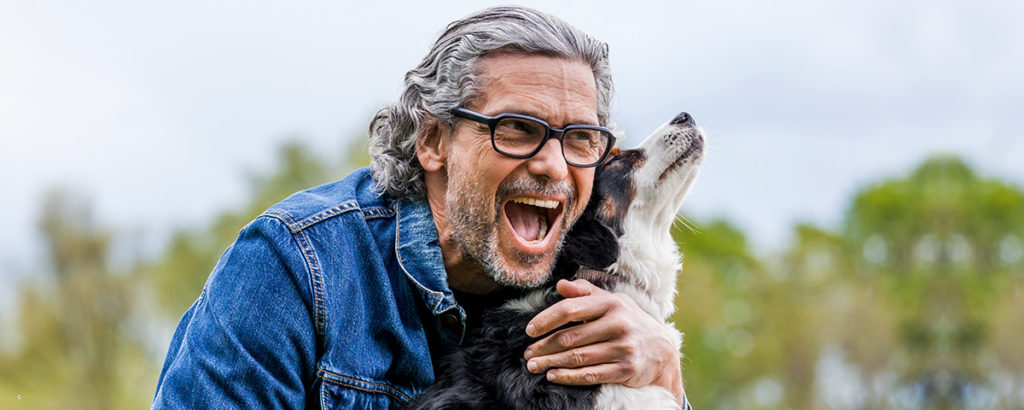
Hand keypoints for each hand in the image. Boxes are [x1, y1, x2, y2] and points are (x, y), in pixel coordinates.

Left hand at [523, 279, 684, 404]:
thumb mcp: (613, 302)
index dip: (546, 320)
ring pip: (578, 357)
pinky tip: (553, 375)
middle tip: (528, 353)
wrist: (663, 351)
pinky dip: (568, 376)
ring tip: (534, 365)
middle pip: (571, 337)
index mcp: (611, 303)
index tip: (530, 330)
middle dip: (544, 346)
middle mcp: (618, 323)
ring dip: (551, 362)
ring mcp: (623, 347)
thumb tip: (561, 285)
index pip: (570, 309)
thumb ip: (586, 292)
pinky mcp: (626, 369)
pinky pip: (590, 374)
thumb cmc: (630, 322)